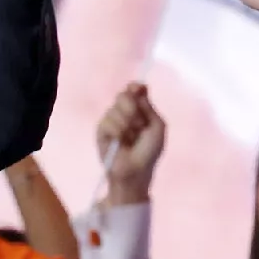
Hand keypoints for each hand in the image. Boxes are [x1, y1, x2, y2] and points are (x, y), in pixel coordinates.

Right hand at [96, 83, 165, 205]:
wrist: (136, 171)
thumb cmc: (149, 152)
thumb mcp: (157, 127)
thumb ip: (149, 107)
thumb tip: (139, 87)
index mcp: (139, 110)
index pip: (134, 90)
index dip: (135, 87)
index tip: (138, 88)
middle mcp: (124, 113)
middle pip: (123, 95)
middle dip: (132, 107)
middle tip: (139, 124)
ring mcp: (111, 121)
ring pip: (114, 108)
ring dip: (126, 123)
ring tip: (130, 138)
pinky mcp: (101, 131)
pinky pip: (106, 121)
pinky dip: (116, 131)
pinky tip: (120, 141)